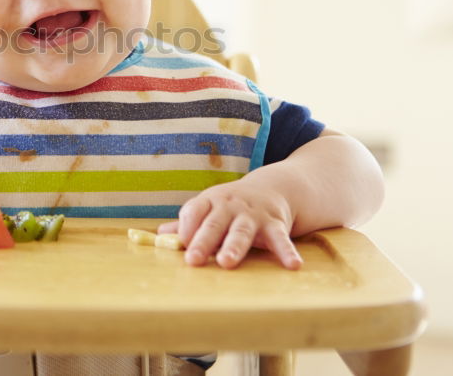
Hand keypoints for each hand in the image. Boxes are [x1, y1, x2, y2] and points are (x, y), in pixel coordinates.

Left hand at [158, 179, 301, 269]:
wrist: (272, 187)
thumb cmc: (231, 205)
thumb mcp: (209, 208)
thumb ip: (188, 223)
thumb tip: (160, 235)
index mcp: (210, 202)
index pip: (194, 211)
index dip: (186, 226)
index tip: (180, 243)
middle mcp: (230, 206)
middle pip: (214, 224)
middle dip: (203, 241)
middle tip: (193, 260)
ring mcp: (252, 215)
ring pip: (242, 231)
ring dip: (234, 246)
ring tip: (227, 262)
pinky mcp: (275, 223)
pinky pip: (281, 239)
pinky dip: (286, 252)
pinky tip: (292, 265)